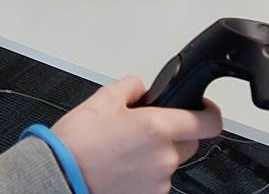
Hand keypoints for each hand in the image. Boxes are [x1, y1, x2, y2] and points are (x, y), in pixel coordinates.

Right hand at [51, 76, 221, 193]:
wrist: (59, 176)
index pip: (208, 122)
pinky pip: (157, 179)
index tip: (204, 108)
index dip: (209, 112)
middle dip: (174, 131)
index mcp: (157, 128)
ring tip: (125, 148)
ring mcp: (158, 182)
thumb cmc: (77, 143)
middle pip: (190, 141)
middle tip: (146, 126)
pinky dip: (145, 171)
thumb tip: (141, 88)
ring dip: (157, 153)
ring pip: (170, 161)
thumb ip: (130, 87)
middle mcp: (164, 158)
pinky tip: (122, 164)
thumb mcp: (102, 99)